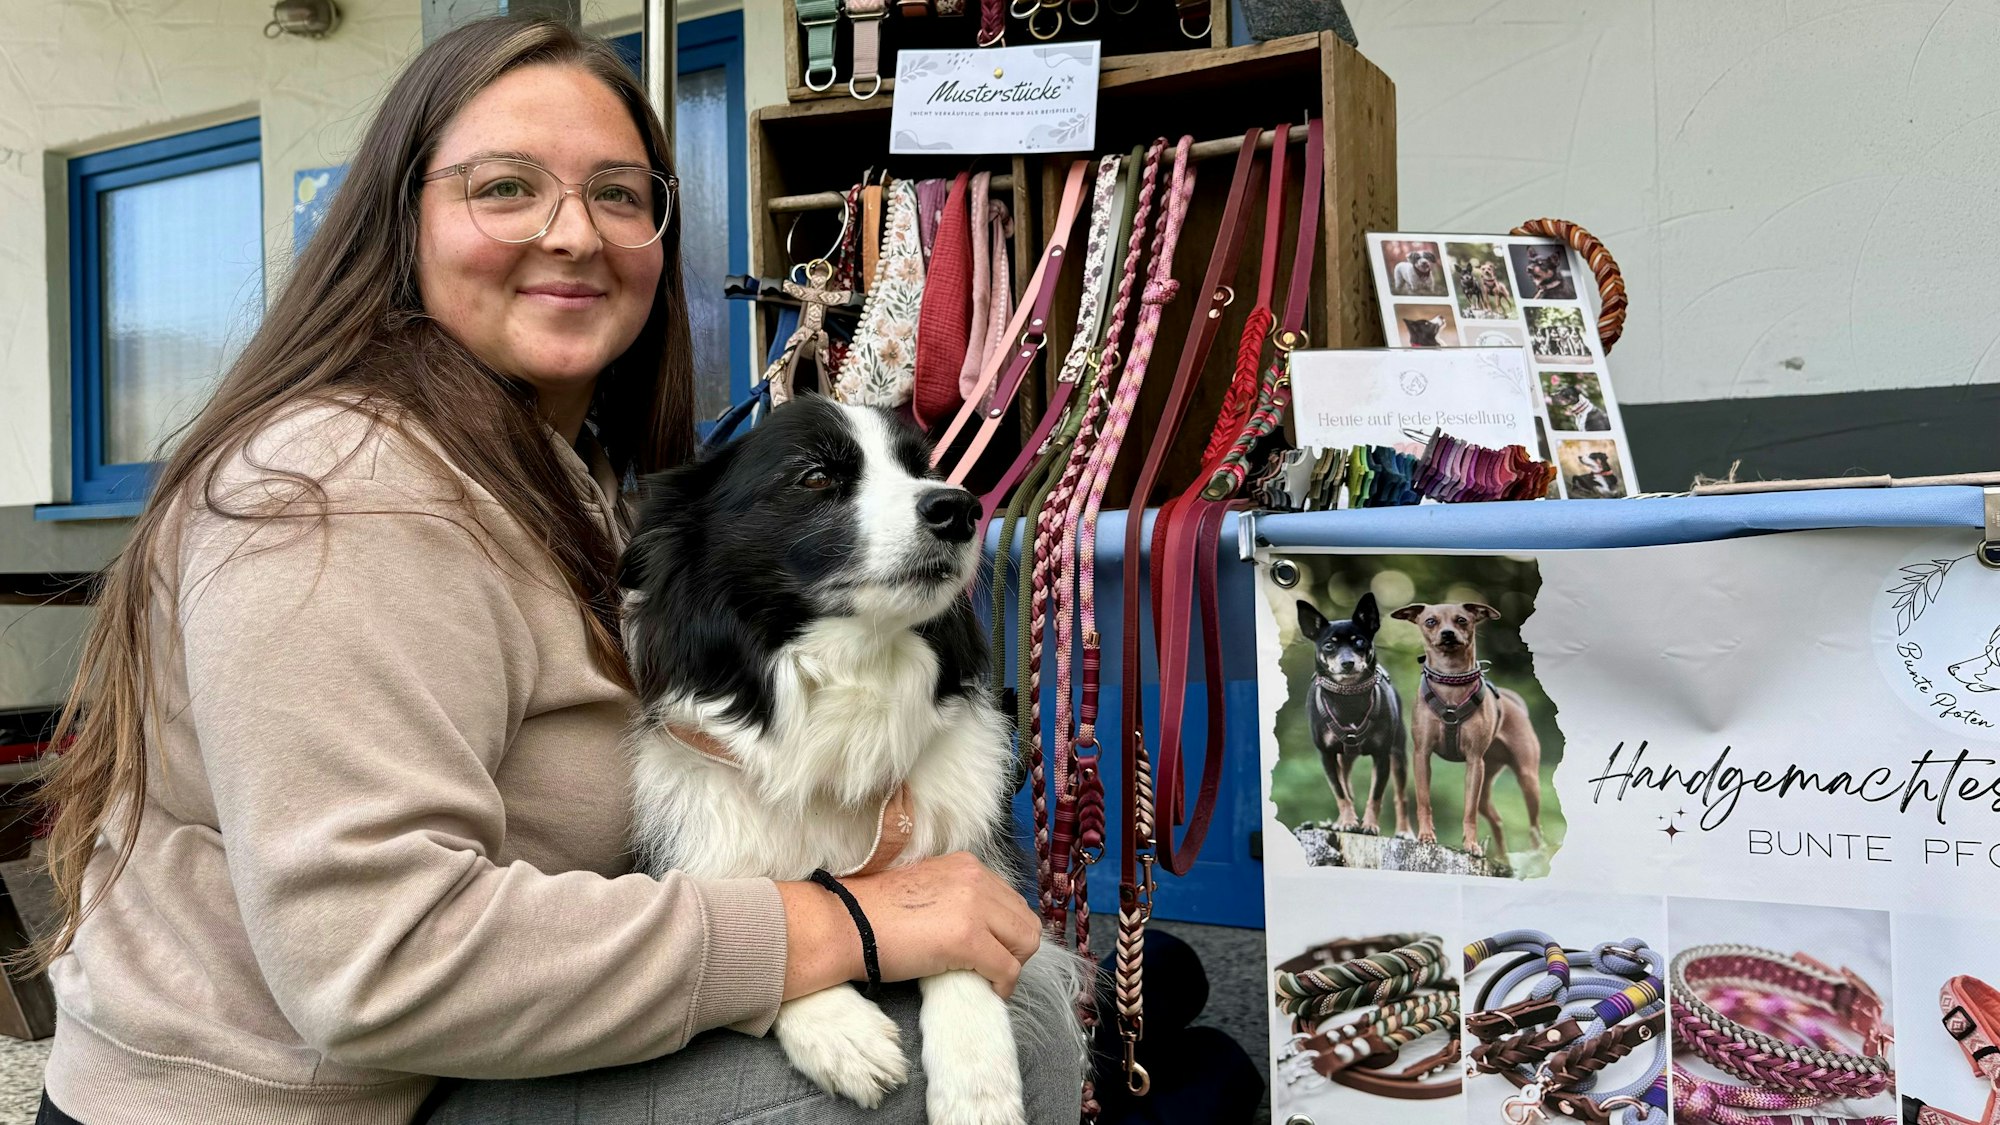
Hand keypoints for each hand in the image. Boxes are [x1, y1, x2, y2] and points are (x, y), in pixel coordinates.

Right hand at [777, 852, 1040, 1000]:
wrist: (844, 925)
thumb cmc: (874, 913)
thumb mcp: (926, 890)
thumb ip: (958, 899)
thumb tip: (983, 929)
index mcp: (966, 865)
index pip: (1010, 901)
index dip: (1005, 932)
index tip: (992, 951)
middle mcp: (975, 879)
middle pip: (1025, 921)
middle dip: (1015, 950)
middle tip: (993, 971)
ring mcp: (973, 907)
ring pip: (1025, 943)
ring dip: (1012, 966)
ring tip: (989, 980)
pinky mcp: (967, 938)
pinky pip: (1006, 969)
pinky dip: (1002, 986)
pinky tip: (987, 992)